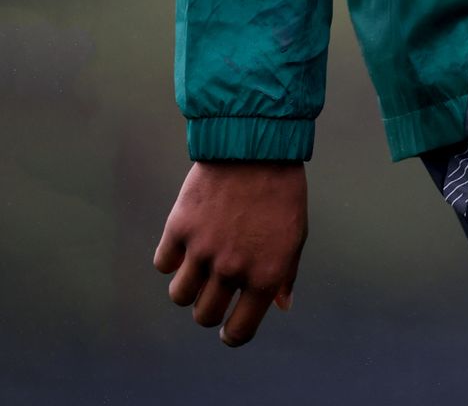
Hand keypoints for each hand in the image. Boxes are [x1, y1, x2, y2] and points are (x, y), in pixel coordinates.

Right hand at [153, 160, 307, 345]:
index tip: (228, 329)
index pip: (238, 331)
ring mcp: (203, 250)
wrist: (256, 144)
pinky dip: (171, 258)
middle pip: (204, 316)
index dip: (232, 334)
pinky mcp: (179, 227)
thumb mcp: (294, 235)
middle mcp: (231, 269)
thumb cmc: (281, 191)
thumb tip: (281, 306)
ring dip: (187, 286)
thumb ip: (285, 275)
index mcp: (264, 276)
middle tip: (213, 290)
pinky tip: (184, 243)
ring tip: (197, 267)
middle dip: (208, 308)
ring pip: (179, 295)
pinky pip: (163, 263)